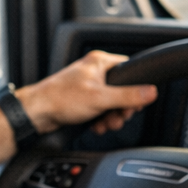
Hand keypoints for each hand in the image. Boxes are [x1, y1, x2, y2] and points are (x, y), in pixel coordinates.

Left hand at [16, 50, 156, 134]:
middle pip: (122, 90)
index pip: (129, 70)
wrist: (37, 113)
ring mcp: (88, 86)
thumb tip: (150, 92)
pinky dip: (100, 120)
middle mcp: (94, 71)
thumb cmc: (60, 99)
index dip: (136, 88)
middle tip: (118, 117)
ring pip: (111, 103)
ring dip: (111, 117)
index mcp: (99, 62)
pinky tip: (96, 126)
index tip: (135, 103)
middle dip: (120, 109)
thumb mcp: (100, 98)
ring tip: (105, 124)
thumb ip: (128, 95)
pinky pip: (100, 110)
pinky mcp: (82, 100)